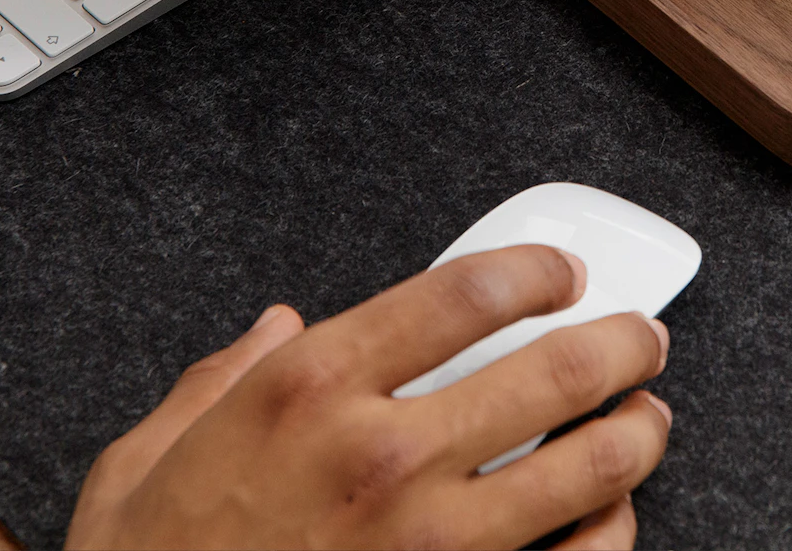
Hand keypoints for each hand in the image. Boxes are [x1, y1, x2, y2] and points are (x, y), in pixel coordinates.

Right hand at [65, 246, 671, 549]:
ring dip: (637, 434)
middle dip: (620, 343)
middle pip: (553, 371)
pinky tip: (613, 516)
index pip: (465, 292)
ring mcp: (432, 549)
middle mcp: (383, 457)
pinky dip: (613, 533)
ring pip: (588, 470)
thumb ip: (217, 381)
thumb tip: (269, 329)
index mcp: (309, 391)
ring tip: (647, 418)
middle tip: (641, 337)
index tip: (560, 273)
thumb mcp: (144, 463)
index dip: (534, 269)